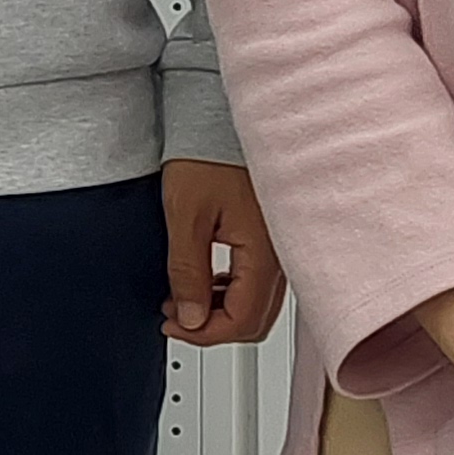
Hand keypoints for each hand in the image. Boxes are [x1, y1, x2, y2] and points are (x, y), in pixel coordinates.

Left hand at [159, 157, 285, 346]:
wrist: (218, 120)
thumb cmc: (207, 155)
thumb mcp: (185, 216)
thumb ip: (188, 272)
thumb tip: (191, 318)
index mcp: (264, 253)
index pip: (243, 321)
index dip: (204, 334)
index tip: (173, 325)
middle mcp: (280, 255)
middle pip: (255, 319)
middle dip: (213, 327)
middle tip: (175, 318)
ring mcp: (278, 246)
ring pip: (257, 302)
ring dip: (220, 310)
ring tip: (183, 298)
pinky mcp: (271, 237)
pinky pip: (256, 280)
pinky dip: (229, 290)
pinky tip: (204, 279)